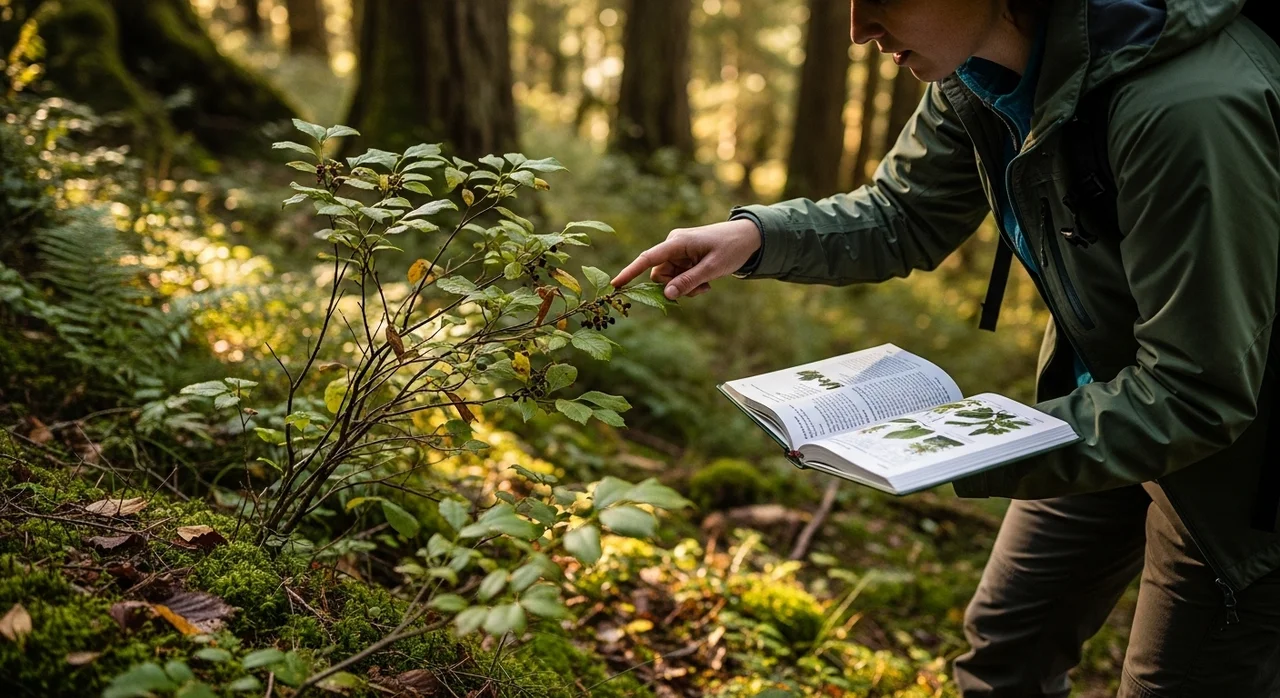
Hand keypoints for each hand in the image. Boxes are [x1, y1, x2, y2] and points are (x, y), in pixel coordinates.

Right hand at [610, 218, 761, 298]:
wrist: (748, 237)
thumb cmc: (731, 249)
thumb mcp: (712, 268)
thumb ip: (689, 282)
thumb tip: (667, 295)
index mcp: (677, 242)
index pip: (648, 259)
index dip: (630, 272)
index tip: (615, 285)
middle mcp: (673, 245)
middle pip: (658, 275)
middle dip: (675, 287)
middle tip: (700, 290)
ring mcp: (677, 251)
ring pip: (668, 279)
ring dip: (684, 287)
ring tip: (706, 285)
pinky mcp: (683, 257)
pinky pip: (677, 276)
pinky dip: (689, 283)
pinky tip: (706, 281)